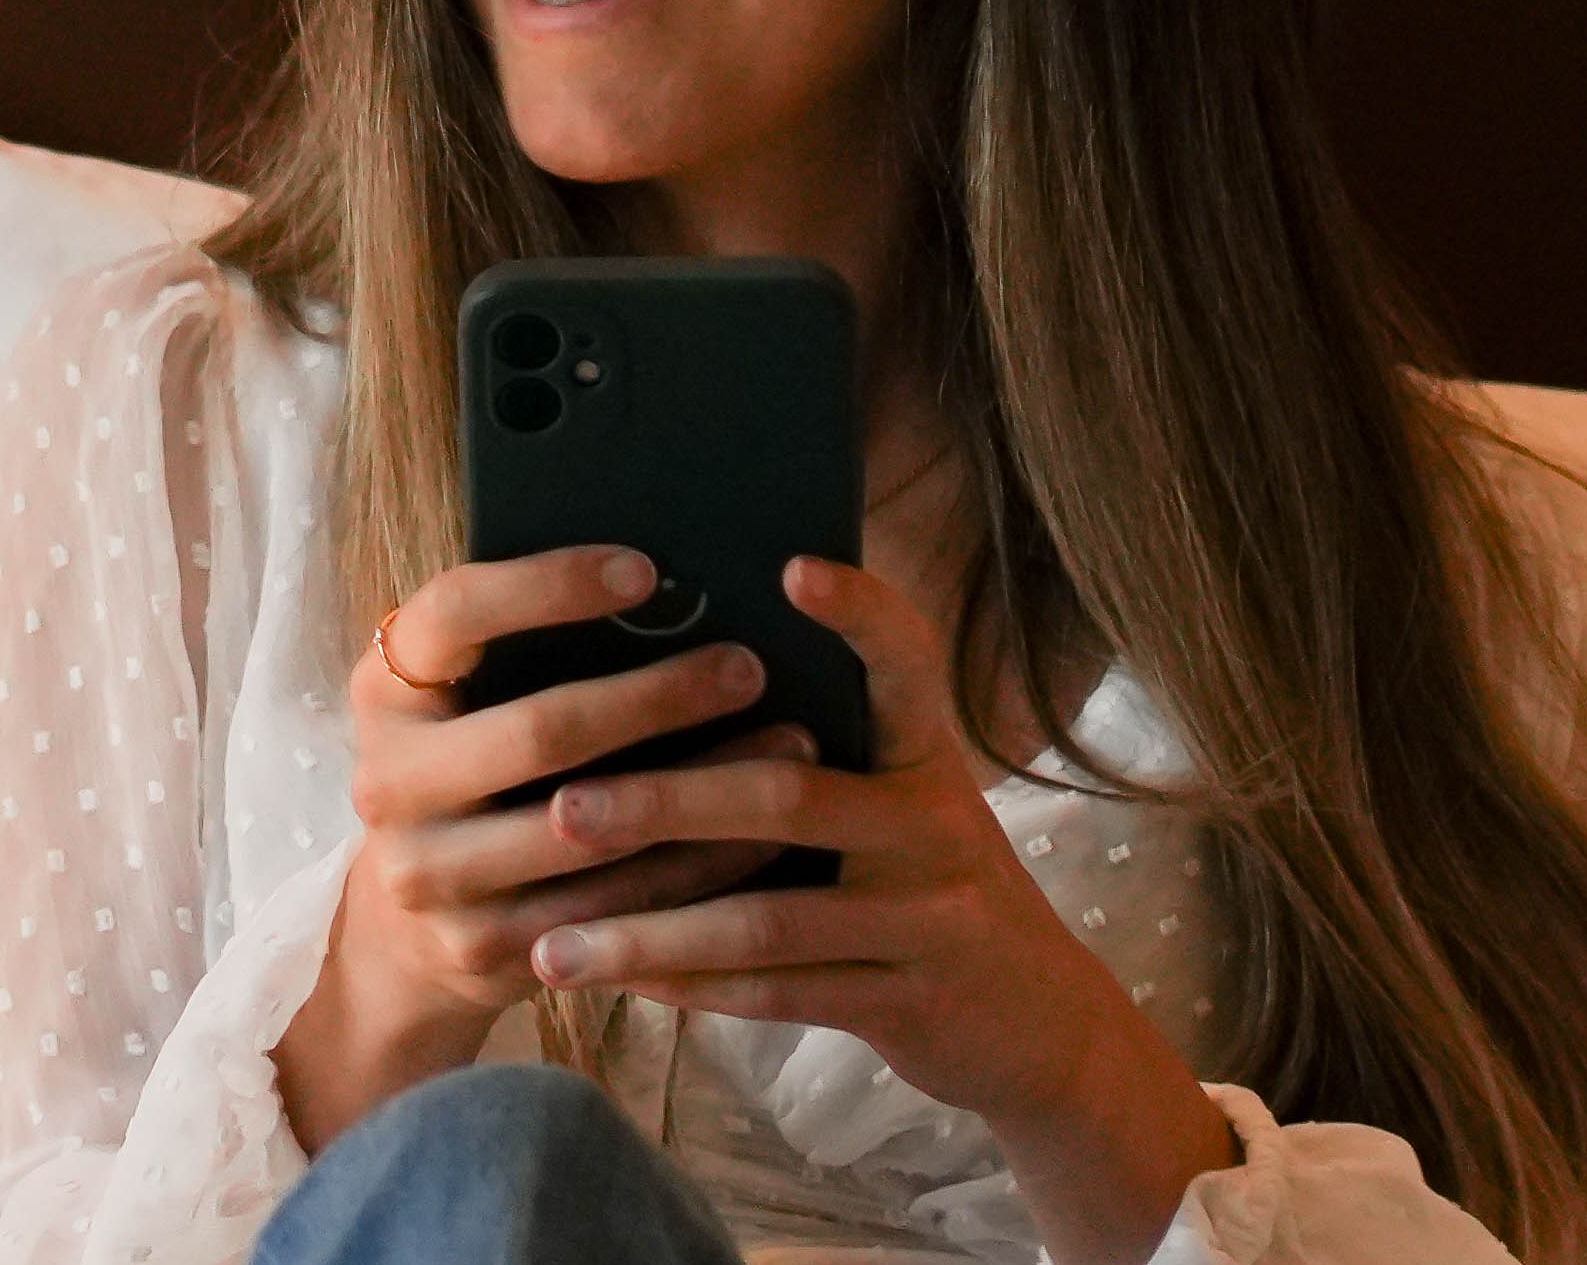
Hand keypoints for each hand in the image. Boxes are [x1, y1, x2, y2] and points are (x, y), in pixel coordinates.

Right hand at [277, 543, 809, 1145]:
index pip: (456, 612)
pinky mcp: (482, 945)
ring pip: (590, 828)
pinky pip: (613, 907)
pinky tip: (765, 834)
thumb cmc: (474, 769)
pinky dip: (699, 868)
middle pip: (539, 730)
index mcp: (384, 688)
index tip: (647, 570)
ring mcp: (429, 873)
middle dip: (657, 697)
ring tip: (793, 745)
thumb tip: (674, 582)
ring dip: (704, 786)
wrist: (406, 928)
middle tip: (749, 667)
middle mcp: (389, 781)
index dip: (549, 585)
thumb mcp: (465, 699)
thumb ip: (528, 648)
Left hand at [516, 556, 1238, 1263]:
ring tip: (552, 945)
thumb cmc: (924, 884)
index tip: (791, 566)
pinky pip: (777, 994)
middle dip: (666, 803)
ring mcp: (928, 918)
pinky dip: (689, 989)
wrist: (1034, 1020)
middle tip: (562, 808)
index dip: (859, 611)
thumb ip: (818, 752)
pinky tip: (614, 982)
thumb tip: (664, 681)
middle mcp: (937, 825)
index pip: (906, 663)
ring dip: (648, 931)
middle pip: (789, 797)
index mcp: (927, 756)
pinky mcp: (908, 1001)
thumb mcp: (901, 803)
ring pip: (766, 921)